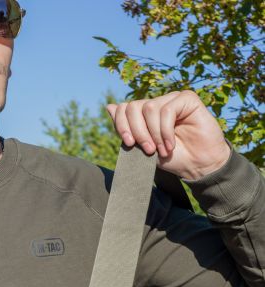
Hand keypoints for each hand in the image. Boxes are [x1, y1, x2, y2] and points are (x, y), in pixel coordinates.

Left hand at [105, 89, 231, 181]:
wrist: (198, 165)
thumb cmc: (173, 158)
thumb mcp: (143, 149)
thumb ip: (127, 130)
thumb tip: (109, 106)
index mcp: (145, 114)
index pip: (124, 108)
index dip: (121, 125)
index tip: (128, 144)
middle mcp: (158, 103)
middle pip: (134, 107)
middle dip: (137, 131)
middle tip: (148, 150)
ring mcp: (172, 99)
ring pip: (150, 108)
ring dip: (154, 134)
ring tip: (162, 150)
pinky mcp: (187, 98)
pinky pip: (167, 110)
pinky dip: (166, 131)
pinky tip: (171, 145)